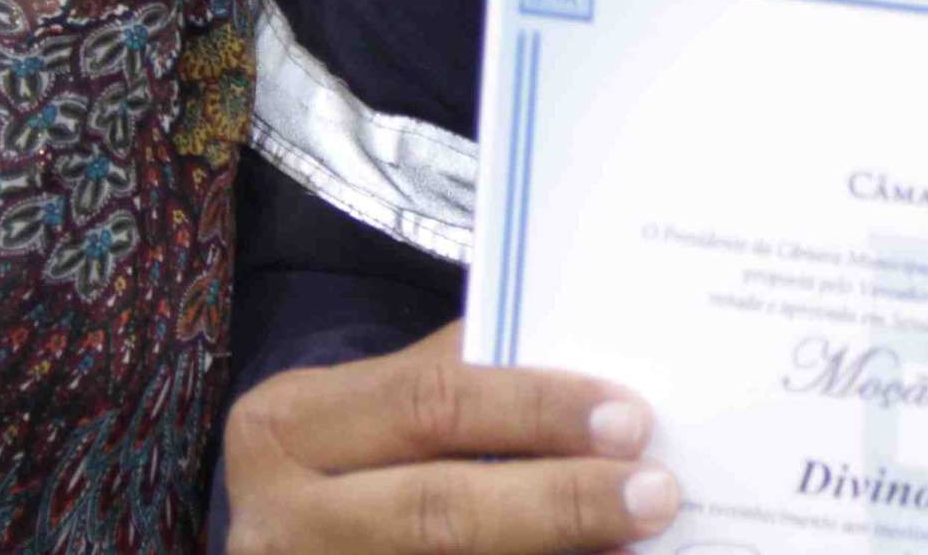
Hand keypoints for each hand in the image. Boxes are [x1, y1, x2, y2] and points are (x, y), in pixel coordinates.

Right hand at [221, 323, 680, 554]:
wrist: (272, 551)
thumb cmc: (342, 460)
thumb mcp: (360, 412)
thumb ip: (449, 390)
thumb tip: (592, 389)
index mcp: (287, 425)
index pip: (429, 403)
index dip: (533, 409)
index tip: (629, 416)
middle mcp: (282, 517)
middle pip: (439, 511)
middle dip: (559, 502)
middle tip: (655, 491)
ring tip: (636, 539)